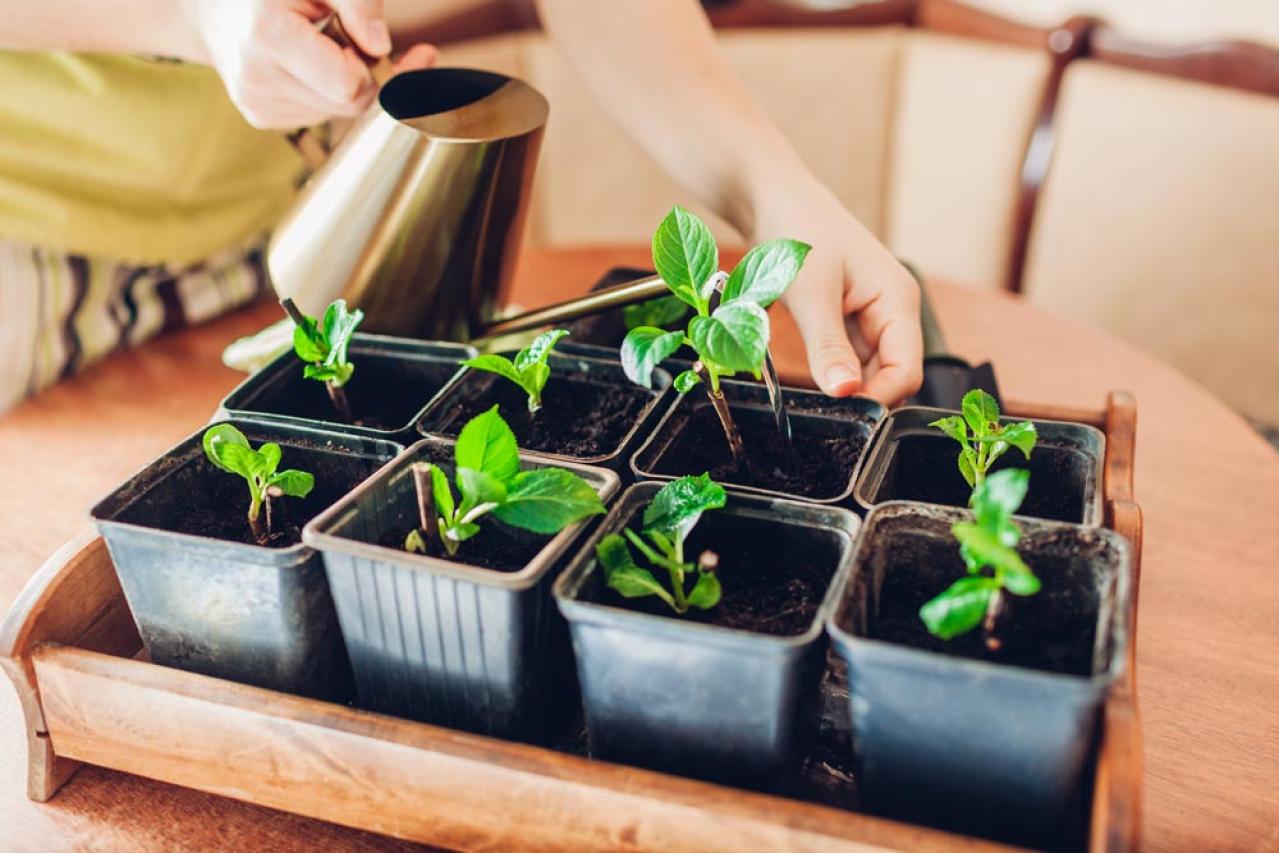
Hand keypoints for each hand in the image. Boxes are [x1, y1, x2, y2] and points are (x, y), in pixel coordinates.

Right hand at [182, 0, 436, 128]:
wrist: (214, 6)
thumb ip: (357, 2)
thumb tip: (379, 46)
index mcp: (269, 37)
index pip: (349, 85)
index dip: (362, 62)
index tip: (351, 36)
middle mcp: (257, 78)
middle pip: (348, 104)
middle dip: (355, 73)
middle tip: (334, 38)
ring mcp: (256, 103)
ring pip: (335, 112)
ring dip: (336, 83)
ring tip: (310, 47)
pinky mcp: (260, 116)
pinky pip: (316, 115)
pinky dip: (319, 92)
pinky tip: (297, 64)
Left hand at [753, 175, 922, 404]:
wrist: (770, 195)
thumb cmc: (796, 228)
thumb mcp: (810, 291)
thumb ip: (828, 345)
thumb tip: (845, 392)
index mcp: (897, 300)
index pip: (908, 371)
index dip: (880, 397)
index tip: (843, 409)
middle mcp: (891, 310)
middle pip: (890, 375)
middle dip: (861, 393)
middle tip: (820, 400)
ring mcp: (869, 315)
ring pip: (866, 370)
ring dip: (842, 380)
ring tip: (810, 376)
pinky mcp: (846, 318)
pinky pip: (845, 357)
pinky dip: (829, 367)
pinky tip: (807, 365)